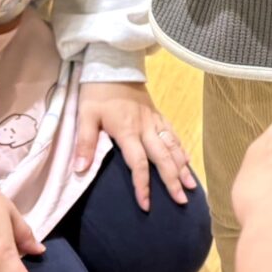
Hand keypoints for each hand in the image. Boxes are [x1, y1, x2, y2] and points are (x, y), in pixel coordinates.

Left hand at [74, 83, 196, 210]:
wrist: (114, 66)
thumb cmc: (97, 92)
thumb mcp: (85, 116)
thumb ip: (86, 143)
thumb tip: (80, 170)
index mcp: (127, 131)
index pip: (139, 164)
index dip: (143, 185)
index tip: (146, 205)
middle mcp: (146, 128)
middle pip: (163, 158)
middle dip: (173, 181)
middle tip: (182, 201)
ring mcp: (155, 121)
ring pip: (173, 147)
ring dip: (183, 167)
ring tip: (191, 186)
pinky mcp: (158, 115)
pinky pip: (174, 134)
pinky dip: (182, 149)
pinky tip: (187, 161)